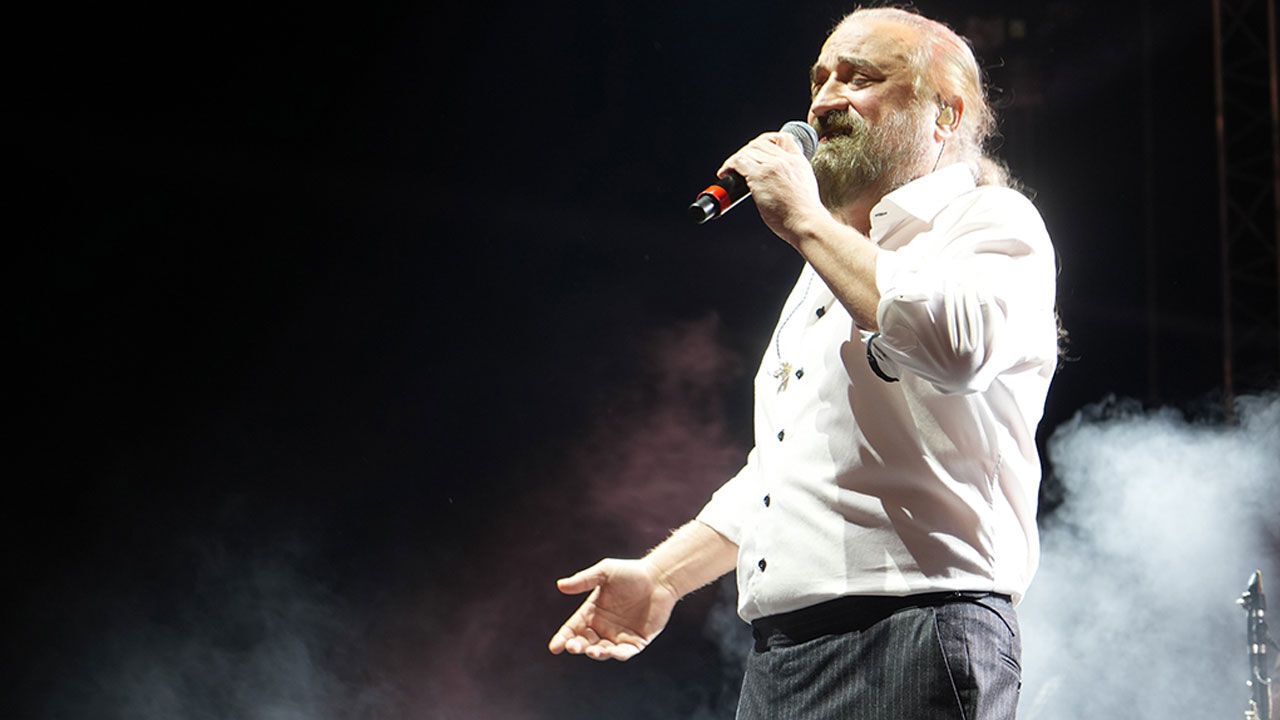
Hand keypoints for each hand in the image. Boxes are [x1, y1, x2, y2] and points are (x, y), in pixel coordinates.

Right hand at [548, 558, 678, 660]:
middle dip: (577, 647)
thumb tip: (560, 585)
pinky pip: (625, 653)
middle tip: (573, 646)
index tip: (555, 647)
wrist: (659, 578)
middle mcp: (603, 627)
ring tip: (592, 651)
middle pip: (585, 642)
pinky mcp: (637, 642)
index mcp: (592, 612)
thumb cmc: (631, 572)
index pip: (573, 629)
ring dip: (596, 653)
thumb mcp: (604, 572)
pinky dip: (618, 655)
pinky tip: (613, 652)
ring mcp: (620, 636)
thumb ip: (583, 580)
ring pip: (603, 651)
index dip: (563, 638)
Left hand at [718, 131, 826, 243]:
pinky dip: (728, 166)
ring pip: (748, 151)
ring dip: (735, 159)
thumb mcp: (806, 186)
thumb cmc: (804, 214)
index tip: (758, 150)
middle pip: (760, 143)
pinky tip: (725, 174)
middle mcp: (785, 160)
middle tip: (740, 163)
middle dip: (747, 151)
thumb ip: (793, 178)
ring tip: (730, 171)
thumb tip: (779, 182)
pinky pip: (738, 162)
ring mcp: (772, 167)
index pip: (782, 138)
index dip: (766, 140)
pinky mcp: (759, 176)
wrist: (805, 222)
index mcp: (798, 162)